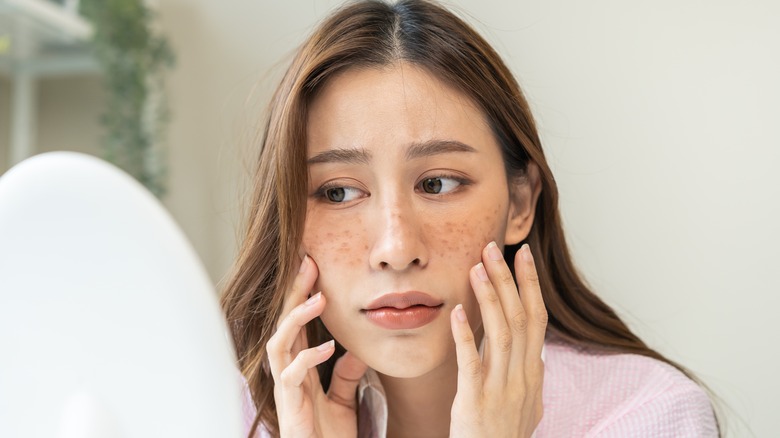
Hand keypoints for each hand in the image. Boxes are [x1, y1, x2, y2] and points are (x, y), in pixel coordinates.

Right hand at [266, 255, 367, 437]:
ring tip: (318, 299)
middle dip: (293, 293)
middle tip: (308, 263)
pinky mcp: (289, 407)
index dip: (302, 294)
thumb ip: (345, 375)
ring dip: (296, 319)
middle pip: (282, 324)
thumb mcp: (341, 400)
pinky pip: (291, 376)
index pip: (297, 323)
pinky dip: (307, 358)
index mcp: (299, 368)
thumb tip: (357, 351)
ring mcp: (285, 389)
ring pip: (277, 343)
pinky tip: (327, 347)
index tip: (314, 266)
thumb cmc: (327, 437)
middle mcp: (287, 374)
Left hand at [449, 242, 546, 437]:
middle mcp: (523, 376)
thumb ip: (529, 377)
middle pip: (522, 317)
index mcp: (534, 372)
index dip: (530, 284)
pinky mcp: (476, 401)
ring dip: (490, 297)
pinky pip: (472, 364)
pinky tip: (455, 313)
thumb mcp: (528, 405)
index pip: (537, 318)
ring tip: (477, 267)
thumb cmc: (506, 436)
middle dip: (509, 279)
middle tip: (494, 247)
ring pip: (501, 333)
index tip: (523, 254)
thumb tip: (537, 356)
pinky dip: (465, 337)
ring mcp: (501, 388)